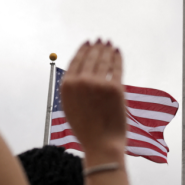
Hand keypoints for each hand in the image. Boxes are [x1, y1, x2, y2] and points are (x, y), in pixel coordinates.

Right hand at [60, 40, 126, 159]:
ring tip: (109, 44)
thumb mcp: (70, 106)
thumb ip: (72, 87)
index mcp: (67, 86)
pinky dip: (117, 58)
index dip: (83, 49)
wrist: (101, 143)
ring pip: (104, 60)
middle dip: (97, 47)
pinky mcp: (115, 88)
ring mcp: (99, 84)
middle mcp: (81, 82)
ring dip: (107, 49)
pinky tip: (117, 53)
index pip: (76, 60)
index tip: (88, 43)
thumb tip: (78, 69)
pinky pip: (116, 68)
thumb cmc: (86, 128)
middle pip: (91, 57)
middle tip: (101, 41)